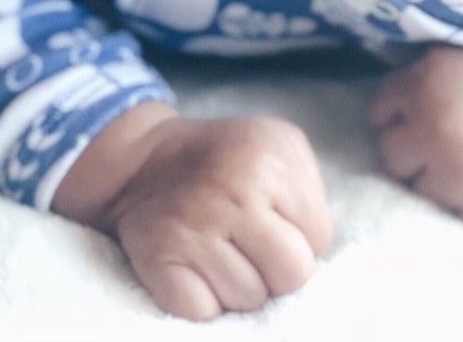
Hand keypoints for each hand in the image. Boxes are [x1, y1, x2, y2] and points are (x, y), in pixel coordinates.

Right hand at [56, 104, 332, 322]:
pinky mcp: (157, 258)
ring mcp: (192, 226)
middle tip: (246, 244)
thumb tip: (316, 256)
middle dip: (275, 269)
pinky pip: (204, 313)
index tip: (267, 215)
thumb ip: (308, 193)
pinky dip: (201, 301)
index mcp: (269, 156)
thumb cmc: (225, 165)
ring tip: (217, 250)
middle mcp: (232, 189)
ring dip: (237, 285)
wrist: (143, 161)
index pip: (319, 237)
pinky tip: (193, 268)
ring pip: (250, 299)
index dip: (296, 233)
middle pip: (292, 275)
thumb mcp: (278, 149)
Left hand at [370, 44, 462, 228]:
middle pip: (393, 161)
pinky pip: (459, 214)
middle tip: (452, 137)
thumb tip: (372, 117)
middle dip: (415, 151)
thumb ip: (406, 86)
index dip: (402, 115)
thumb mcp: (445, 60)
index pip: (378, 118)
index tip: (427, 111)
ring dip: (441, 179)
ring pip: (423, 192)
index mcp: (424, 90)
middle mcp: (438, 136)